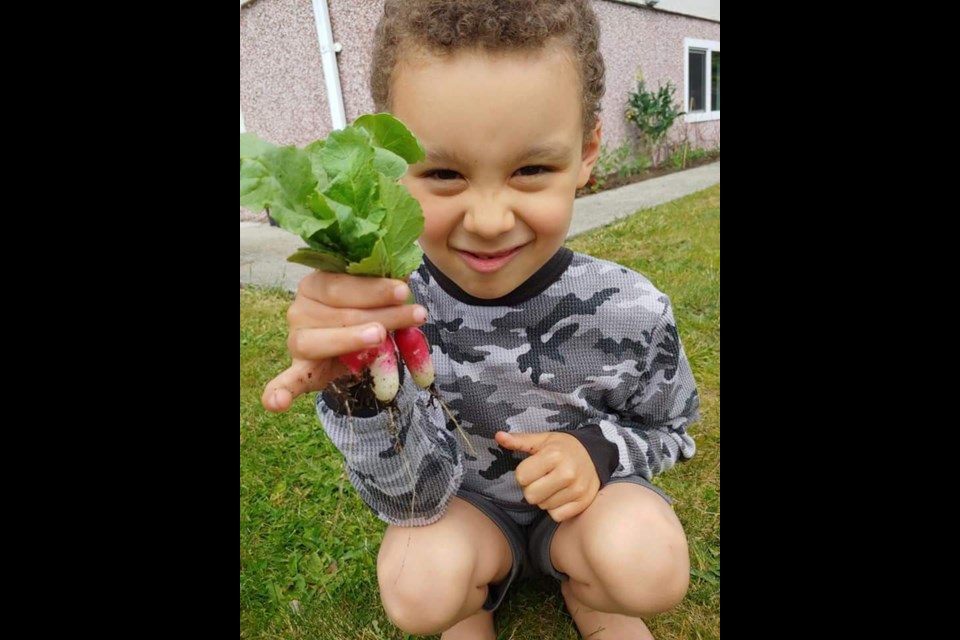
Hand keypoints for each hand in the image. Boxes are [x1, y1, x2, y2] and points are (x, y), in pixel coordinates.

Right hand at [261, 271, 426, 412]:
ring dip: (355, 339)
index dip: (374, 288)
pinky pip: (287, 382)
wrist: (347, 350)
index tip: (404, 291)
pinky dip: (279, 393)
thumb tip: (405, 280)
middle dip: (382, 314)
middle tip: (414, 315)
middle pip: (340, 312)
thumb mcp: (373, 299)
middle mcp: (300, 310)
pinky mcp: (300, 370)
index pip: (342, 284)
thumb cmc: (362, 314)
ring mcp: (297, 341)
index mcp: (315, 284)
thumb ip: (384, 290)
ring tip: (381, 337)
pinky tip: (277, 403)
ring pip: (324, 341)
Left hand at [494, 431, 600, 522]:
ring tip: (554, 485)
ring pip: (543, 506)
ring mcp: (577, 489)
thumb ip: (519, 440)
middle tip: (543, 478)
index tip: (535, 468)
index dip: (524, 473)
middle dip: (532, 488)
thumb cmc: (563, 447)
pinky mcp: (583, 502)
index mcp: (553, 455)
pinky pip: (557, 516)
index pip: (521, 477)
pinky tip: (561, 495)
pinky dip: (556, 508)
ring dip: (545, 498)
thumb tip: (498, 436)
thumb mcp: (542, 440)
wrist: (593, 454)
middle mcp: (567, 473)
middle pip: (530, 496)